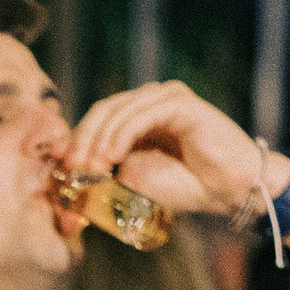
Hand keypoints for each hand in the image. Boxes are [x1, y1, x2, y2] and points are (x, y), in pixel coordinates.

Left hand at [64, 81, 270, 218]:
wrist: (227, 189)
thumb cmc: (184, 187)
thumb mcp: (133, 184)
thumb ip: (105, 176)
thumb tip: (73, 178)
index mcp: (133, 120)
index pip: (93, 122)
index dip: (74, 144)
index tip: (62, 172)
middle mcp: (147, 104)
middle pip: (101, 111)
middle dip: (82, 140)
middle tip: (71, 167)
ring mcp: (164, 100)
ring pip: (118, 109)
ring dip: (99, 139)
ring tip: (91, 166)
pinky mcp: (181, 103)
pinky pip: (143, 113)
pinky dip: (122, 133)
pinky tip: (113, 155)